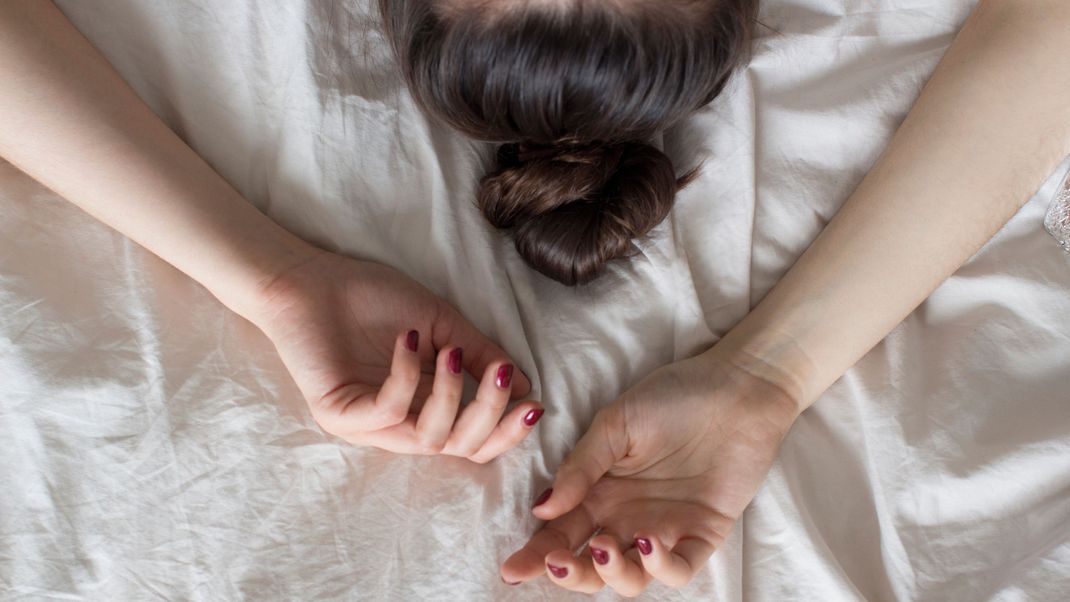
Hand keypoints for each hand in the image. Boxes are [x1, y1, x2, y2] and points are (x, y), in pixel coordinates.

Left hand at [245, 246, 541, 462]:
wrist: (309, 279)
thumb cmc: (371, 298)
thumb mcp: (440, 325)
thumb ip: (478, 353)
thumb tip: (523, 383)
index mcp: (422, 408)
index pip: (471, 440)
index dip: (506, 431)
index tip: (536, 404)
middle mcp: (397, 425)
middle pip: (458, 448)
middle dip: (489, 417)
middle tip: (501, 377)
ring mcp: (366, 424)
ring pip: (428, 439)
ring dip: (450, 395)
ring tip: (449, 351)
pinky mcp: (338, 414)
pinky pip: (387, 412)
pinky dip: (405, 377)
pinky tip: (408, 341)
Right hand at [499, 350, 799, 594]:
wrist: (737, 387)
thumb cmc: (674, 396)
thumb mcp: (617, 423)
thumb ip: (581, 466)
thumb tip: (543, 509)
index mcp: (600, 490)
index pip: (560, 531)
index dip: (535, 553)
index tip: (511, 568)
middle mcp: (627, 516)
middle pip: (589, 564)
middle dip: (567, 574)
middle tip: (556, 564)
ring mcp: (664, 529)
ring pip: (630, 578)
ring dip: (610, 574)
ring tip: (603, 547)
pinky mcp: (703, 533)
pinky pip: (679, 569)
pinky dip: (660, 567)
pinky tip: (647, 543)